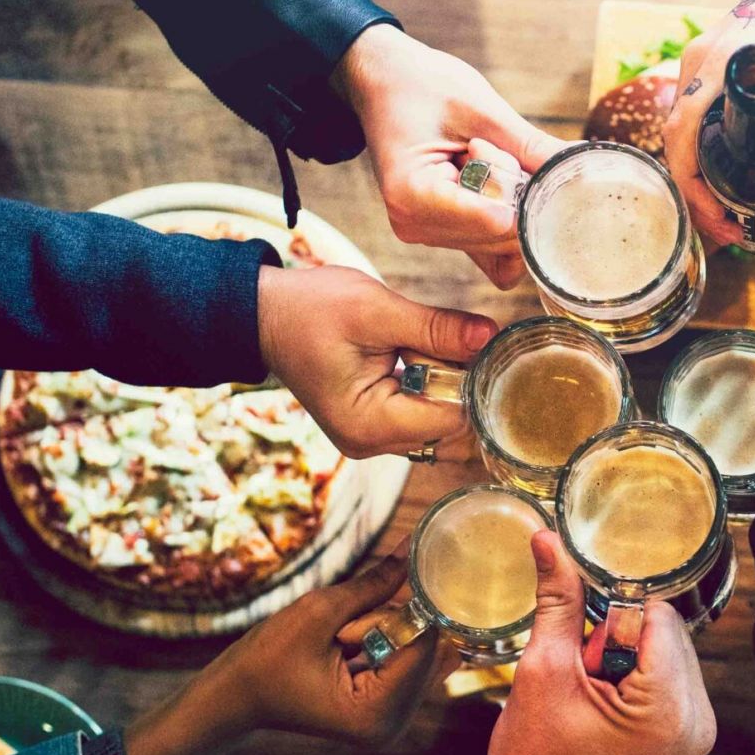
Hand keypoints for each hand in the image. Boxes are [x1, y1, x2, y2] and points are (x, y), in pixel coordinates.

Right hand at [124, 558, 438, 754]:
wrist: (238, 695)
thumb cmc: (266, 659)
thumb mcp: (319, 613)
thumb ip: (374, 584)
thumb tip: (413, 548)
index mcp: (375, 714)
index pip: (423, 647)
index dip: (396, 617)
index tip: (350, 620)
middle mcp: (394, 725)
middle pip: (430, 650)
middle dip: (390, 627)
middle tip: (339, 636)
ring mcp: (394, 718)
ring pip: (423, 651)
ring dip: (385, 633)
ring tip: (339, 645)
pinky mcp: (390, 707)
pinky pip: (411, 659)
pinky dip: (386, 641)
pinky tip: (349, 648)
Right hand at [257, 263, 494, 460]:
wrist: (266, 315)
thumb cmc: (309, 310)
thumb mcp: (376, 310)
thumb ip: (436, 328)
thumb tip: (489, 336)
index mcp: (370, 425)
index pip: (454, 419)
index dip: (468, 380)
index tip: (458, 342)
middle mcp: (372, 444)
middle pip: (453, 429)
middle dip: (458, 385)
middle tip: (433, 341)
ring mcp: (373, 439)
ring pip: (442, 424)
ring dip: (444, 385)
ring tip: (415, 347)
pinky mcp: (375, 426)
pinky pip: (423, 415)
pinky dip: (430, 387)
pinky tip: (410, 357)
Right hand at [335, 26, 565, 287]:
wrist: (383, 81)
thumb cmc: (421, 85)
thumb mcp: (480, 107)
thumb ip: (529, 146)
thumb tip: (582, 169)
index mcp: (413, 196)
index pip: (496, 223)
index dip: (524, 196)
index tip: (513, 155)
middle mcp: (415, 226)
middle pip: (502, 240)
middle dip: (518, 199)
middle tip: (493, 149)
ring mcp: (426, 233)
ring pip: (500, 246)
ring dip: (510, 205)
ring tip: (479, 159)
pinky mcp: (440, 232)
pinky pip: (490, 248)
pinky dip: (504, 219)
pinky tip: (488, 181)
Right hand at [480, 533, 715, 754]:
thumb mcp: (543, 669)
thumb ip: (558, 599)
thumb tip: (549, 538)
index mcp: (669, 707)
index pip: (656, 613)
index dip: (612, 610)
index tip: (578, 629)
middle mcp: (699, 720)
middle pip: (667, 629)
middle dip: (620, 634)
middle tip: (580, 673)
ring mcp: (699, 732)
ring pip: (669, 649)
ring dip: (627, 654)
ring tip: (590, 693)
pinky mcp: (689, 737)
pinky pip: (670, 676)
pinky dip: (637, 674)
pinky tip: (604, 702)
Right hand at [663, 0, 754, 245]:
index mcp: (719, 66)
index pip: (682, 137)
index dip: (695, 187)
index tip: (723, 219)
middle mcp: (696, 62)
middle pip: (675, 142)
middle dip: (697, 192)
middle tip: (729, 228)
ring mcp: (695, 61)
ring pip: (680, 130)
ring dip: (697, 173)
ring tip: (728, 211)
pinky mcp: (703, 63)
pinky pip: (689, 114)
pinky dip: (700, 149)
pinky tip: (726, 175)